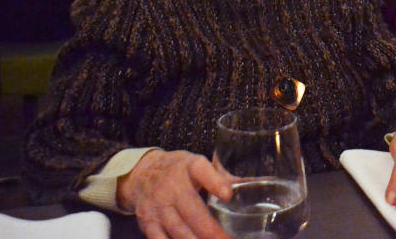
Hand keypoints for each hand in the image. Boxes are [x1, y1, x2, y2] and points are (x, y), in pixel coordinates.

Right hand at [117, 149, 232, 238]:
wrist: (142, 174)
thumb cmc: (179, 170)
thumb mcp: (198, 164)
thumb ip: (221, 177)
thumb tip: (253, 185)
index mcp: (189, 167)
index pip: (201, 170)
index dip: (215, 183)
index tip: (228, 195)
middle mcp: (171, 186)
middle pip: (192, 211)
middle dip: (211, 231)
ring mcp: (158, 206)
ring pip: (178, 230)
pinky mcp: (147, 223)